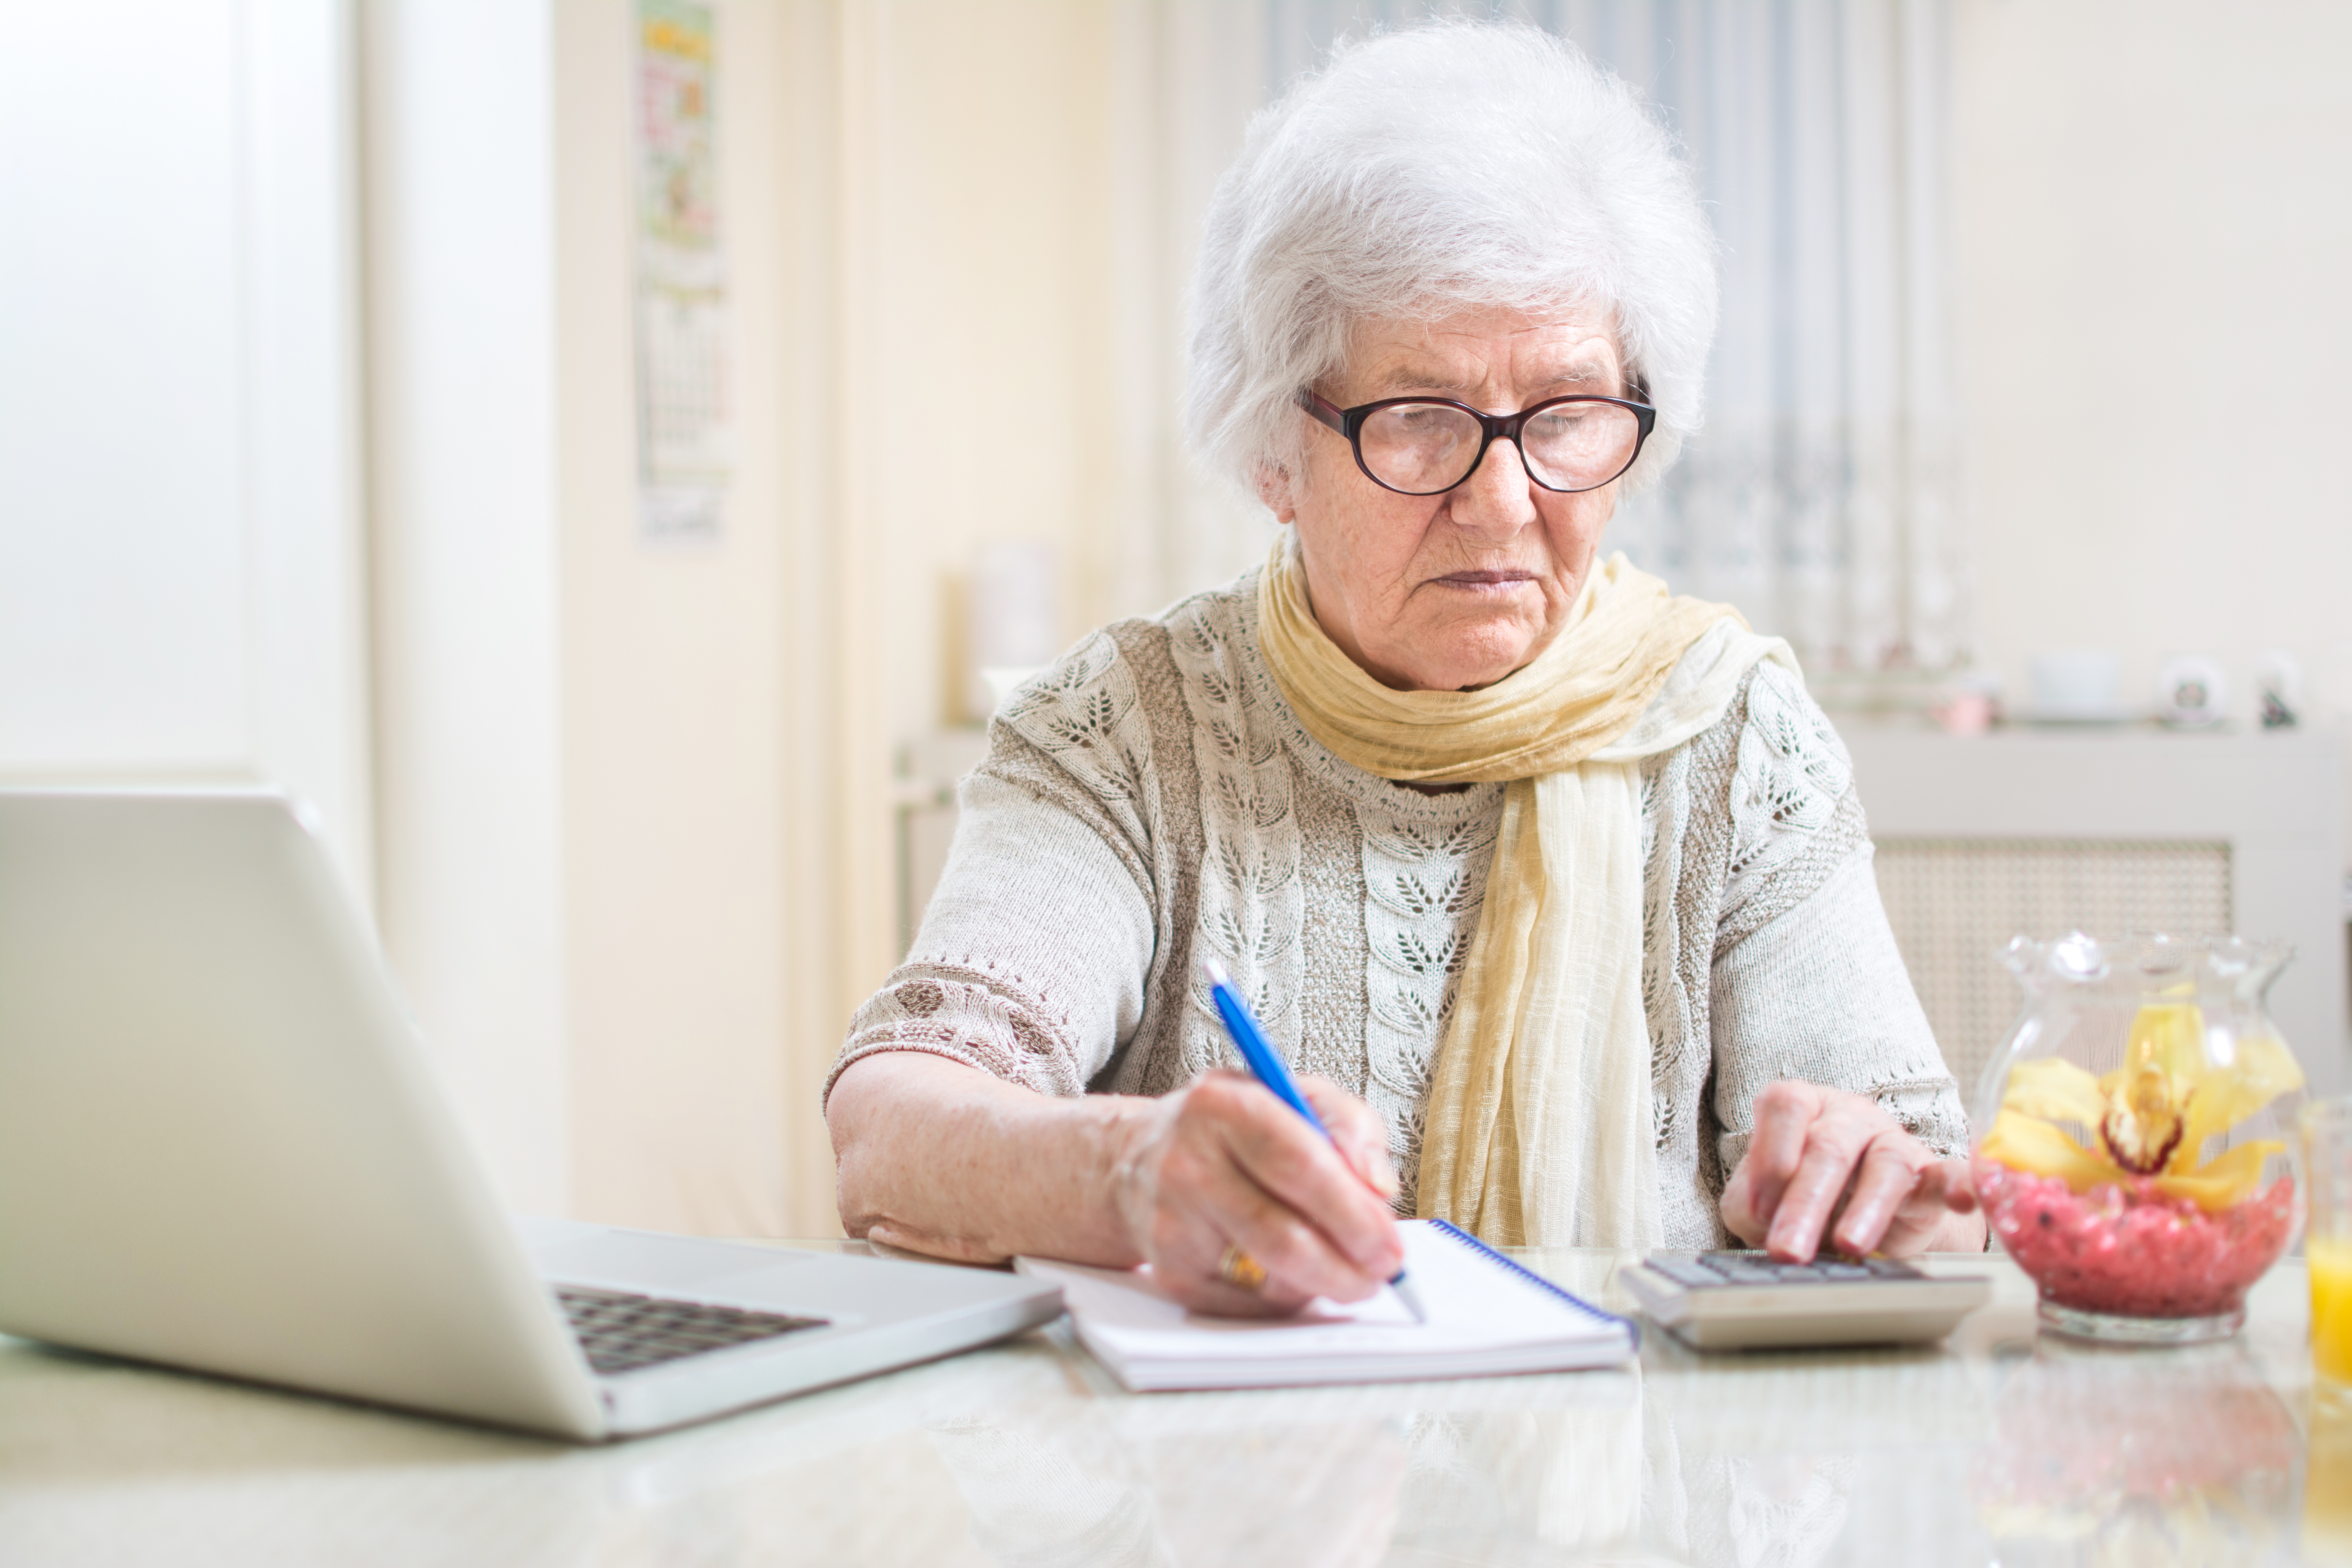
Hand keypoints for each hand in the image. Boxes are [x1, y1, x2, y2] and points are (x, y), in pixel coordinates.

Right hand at [1107, 1069, 1404, 1315]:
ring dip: (1324, 1284)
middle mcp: (1188, 1166)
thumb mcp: (1294, 1095)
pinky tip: (1294, 1274)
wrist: (1137, 1159)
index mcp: (1223, 1106)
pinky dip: (1289, 1297)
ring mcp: (1173, 1225)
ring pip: (1271, 1278)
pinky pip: (1250, 1305)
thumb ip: (1350, 1127)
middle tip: (1382, 1274)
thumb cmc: (1233, 1129)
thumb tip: (1378, 1190)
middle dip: (1348, 1264)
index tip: (1390, 1242)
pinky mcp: (1170, 1274)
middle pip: (1284, 1235)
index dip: (1354, 1212)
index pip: (1300, 1165)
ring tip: (1345, 1269)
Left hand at [1720, 1080, 1980, 1259]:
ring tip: (1849, 1246)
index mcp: (1802, 1108)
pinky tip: (1965, 1201)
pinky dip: (1960, 1186)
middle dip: (1806, 1202)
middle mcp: (1847, 1117)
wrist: (1861, 1217)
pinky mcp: (1930, 1176)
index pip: (1784, 1105)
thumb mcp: (1759, 1201)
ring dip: (1866, 1207)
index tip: (1759, 1209)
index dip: (1770, 1153)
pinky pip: (1949, 1175)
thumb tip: (1763, 1215)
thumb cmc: (1802, 1198)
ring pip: (1885, 1163)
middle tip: (1790, 1250)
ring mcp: (1891, 1141)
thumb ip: (1750, 1202)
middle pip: (1828, 1146)